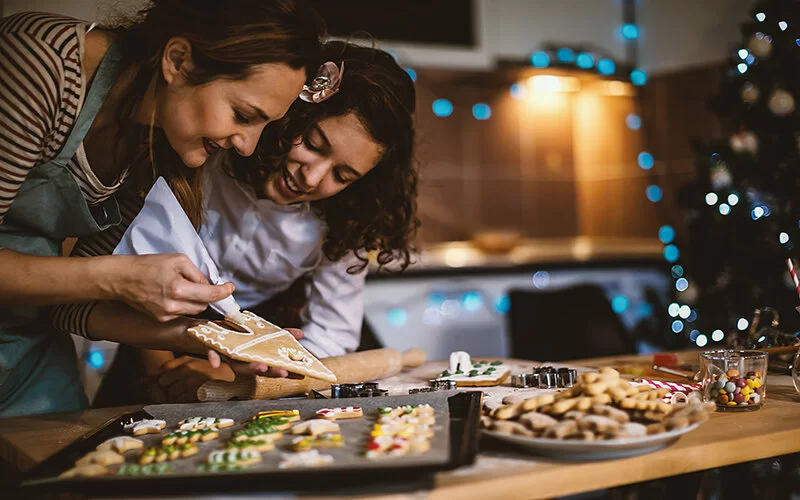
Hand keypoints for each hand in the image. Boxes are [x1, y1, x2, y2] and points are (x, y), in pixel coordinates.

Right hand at [109, 254, 234, 321]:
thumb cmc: (147, 265)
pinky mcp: (160, 319)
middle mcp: (173, 306)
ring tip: (183, 287)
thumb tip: (209, 285)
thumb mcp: (177, 260)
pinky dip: (184, 305)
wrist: (121, 278)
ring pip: (194, 311)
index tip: (230, 288)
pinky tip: (173, 294)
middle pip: (203, 305)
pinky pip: (181, 313)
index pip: (210, 295)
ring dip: (196, 301)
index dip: (224, 292)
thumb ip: (197, 273)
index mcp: (178, 289)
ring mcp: (166, 315)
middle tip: (201, 284)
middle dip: (207, 295)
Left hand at [151, 355, 235, 402]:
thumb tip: (155, 373)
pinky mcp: (196, 392)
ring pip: (171, 393)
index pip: (163, 369)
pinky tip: (191, 396)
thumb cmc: (212, 371)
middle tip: (176, 388)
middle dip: (167, 387)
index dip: (163, 377)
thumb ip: (175, 365)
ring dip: (175, 395)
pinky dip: (183, 400)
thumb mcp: (194, 362)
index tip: (168, 381)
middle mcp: (187, 369)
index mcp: (186, 360)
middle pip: (163, 382)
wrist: (231, 379)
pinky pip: (180, 400)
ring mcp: (191, 381)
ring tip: (186, 392)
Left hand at [204, 328, 305, 377]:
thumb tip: (300, 333)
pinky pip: (212, 354)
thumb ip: (276, 333)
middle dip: (270, 371)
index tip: (298, 373)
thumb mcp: (255, 329)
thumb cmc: (228, 331)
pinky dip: (214, 358)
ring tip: (261, 367)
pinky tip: (215, 363)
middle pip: (256, 367)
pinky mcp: (210, 348)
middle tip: (283, 372)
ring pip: (238, 364)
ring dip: (249, 367)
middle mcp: (239, 359)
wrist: (198, 329)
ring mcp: (225, 355)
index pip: (270, 363)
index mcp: (251, 355)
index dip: (283, 368)